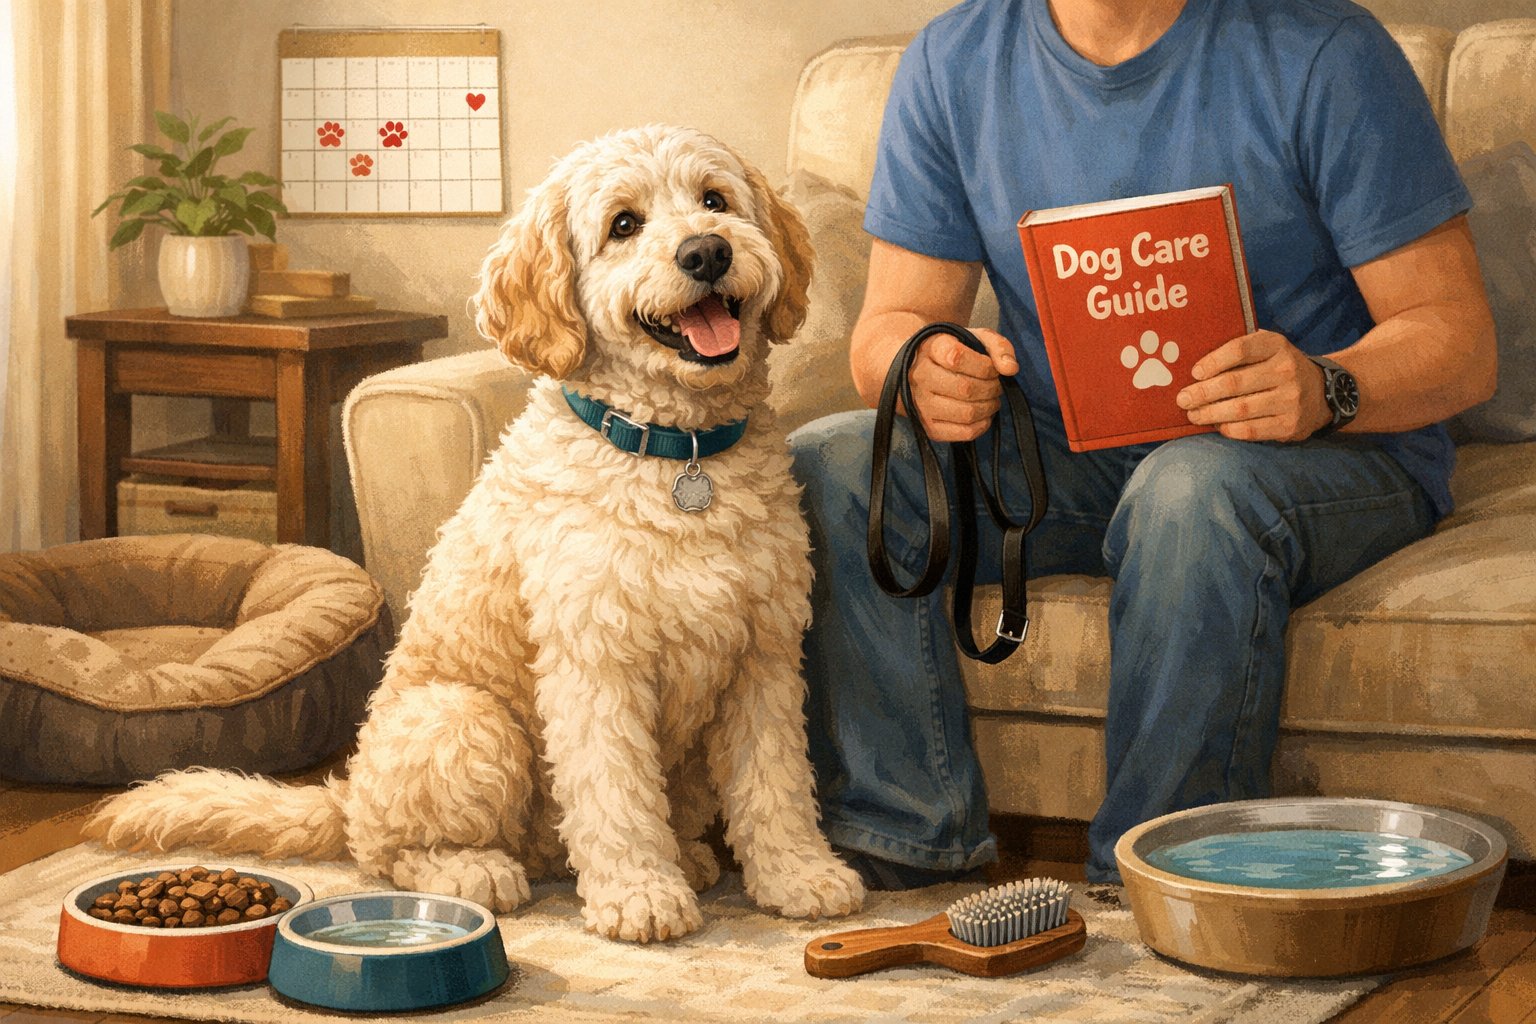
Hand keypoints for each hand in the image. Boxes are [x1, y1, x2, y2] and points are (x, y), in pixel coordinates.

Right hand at [906, 328, 1018, 441]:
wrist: (922, 371)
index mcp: (931, 348)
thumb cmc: (955, 352)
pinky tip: (984, 414)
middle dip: (991, 388)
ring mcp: (921, 404)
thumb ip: (999, 347)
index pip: (957, 358)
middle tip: (995, 385)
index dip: (984, 366)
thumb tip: (1011, 369)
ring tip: (991, 399)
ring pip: (966, 413)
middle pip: (965, 388)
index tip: (990, 368)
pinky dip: (983, 425)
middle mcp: (920, 377)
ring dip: (989, 407)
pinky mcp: (928, 428)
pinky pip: (964, 433)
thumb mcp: (977, 339)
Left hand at [1176, 330, 1331, 441]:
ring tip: (1193, 415)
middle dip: (1203, 393)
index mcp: (1276, 345)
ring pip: (1241, 409)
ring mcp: (1291, 399)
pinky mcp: (1291, 425)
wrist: (1323, 393)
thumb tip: (1195, 363)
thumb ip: (1239, 350)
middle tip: (1183, 399)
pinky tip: (1217, 426)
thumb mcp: (1267, 349)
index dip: (1214, 361)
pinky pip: (1251, 430)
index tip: (1194, 373)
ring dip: (1211, 414)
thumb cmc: (1278, 368)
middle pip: (1235, 382)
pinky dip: (1229, 429)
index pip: (1240, 349)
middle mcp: (1287, 370)